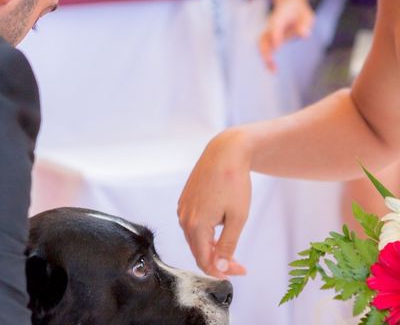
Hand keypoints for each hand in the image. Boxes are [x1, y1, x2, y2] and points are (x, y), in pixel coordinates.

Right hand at [178, 129, 250, 277]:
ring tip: (231, 246)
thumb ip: (227, 245)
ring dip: (211, 247)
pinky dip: (205, 233)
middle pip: (198, 252)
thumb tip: (218, 267)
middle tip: (240, 264)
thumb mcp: (238, 218)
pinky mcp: (184, 200)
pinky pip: (192, 225)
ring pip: (194, 238)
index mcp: (196, 225)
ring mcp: (182, 208)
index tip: (241, 270)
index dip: (222, 271)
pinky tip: (220, 228)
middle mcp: (184, 218)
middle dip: (218, 261)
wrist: (224, 152)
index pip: (204, 261)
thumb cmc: (234, 183)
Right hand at [259, 0, 314, 71]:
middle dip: (265, 50)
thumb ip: (305, 24)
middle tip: (270, 62)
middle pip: (263, 37)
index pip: (275, 25)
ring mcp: (269, 32)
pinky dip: (267, 59)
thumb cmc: (299, 12)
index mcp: (280, 16)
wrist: (289, 5)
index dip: (275, 36)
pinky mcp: (269, 39)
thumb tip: (304, 34)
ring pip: (261, 45)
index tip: (277, 48)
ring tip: (273, 70)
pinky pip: (264, 49)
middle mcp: (271, 25)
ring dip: (265, 57)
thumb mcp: (307, 16)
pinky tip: (273, 69)